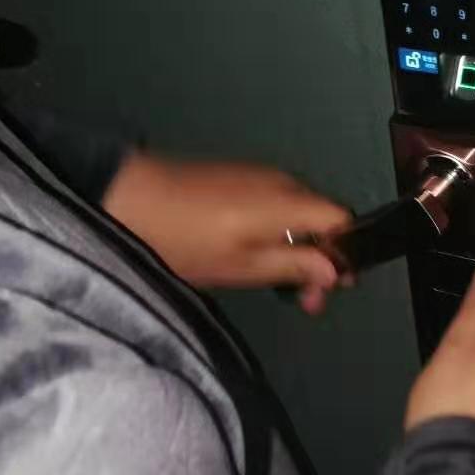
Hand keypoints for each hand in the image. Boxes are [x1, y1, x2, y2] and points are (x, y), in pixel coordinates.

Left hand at [102, 152, 351, 312]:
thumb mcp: (241, 266)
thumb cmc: (185, 241)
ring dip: (299, 246)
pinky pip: (277, 203)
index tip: (333, 288)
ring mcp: (259, 175)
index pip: (342, 220)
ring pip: (299, 211)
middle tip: (305, 300)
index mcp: (288, 202)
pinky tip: (255, 255)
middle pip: (323, 217)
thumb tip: (334, 271)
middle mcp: (282, 181)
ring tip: (277, 282)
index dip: (346, 254)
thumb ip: (293, 265)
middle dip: (321, 258)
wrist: (128, 199)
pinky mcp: (239, 176)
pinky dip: (279, 230)